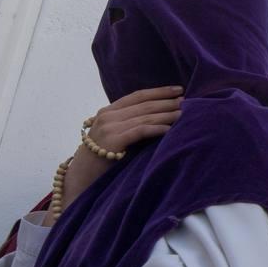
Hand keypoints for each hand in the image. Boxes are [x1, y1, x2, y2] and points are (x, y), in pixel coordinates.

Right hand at [46, 86, 182, 225]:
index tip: (177, 89)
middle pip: (144, 105)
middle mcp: (108, 115)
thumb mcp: (113, 135)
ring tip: (183, 114)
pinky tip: (170, 129)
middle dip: (166, 102)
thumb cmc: (101, 158)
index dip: (158, 91)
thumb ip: (128, 124)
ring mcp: (109, 127)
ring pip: (145, 117)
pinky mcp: (113, 140)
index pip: (137, 96)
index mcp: (108, 111)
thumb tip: (158, 117)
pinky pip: (140, 131)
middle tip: (186, 100)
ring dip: (166, 114)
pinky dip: (157, 128)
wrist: (81, 177)